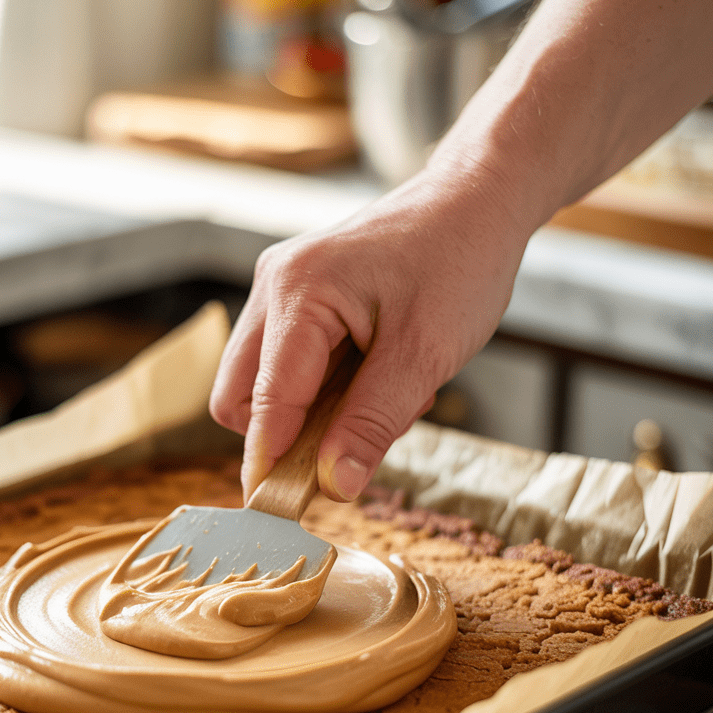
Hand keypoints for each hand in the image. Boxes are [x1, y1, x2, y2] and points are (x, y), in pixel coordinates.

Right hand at [209, 160, 531, 502]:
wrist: (474, 201)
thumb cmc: (459, 262)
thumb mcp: (424, 355)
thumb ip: (372, 423)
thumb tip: (336, 485)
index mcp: (299, 293)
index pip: (263, 400)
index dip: (270, 461)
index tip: (282, 511)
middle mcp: (273, 286)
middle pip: (238, 396)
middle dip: (286, 434)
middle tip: (351, 443)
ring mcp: (278, 288)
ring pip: (260, 383)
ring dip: (309, 411)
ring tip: (379, 394)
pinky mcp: (294, 296)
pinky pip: (285, 363)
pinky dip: (320, 388)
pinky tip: (373, 373)